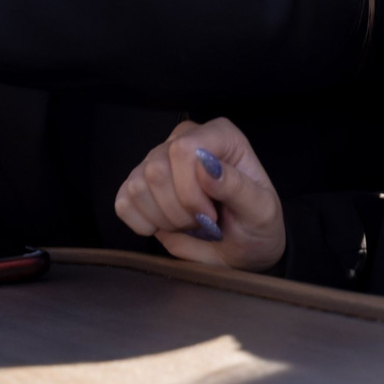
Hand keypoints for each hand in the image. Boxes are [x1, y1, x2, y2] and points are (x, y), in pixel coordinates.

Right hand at [114, 119, 286, 270]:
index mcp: (219, 135)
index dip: (190, 190)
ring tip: (188, 223)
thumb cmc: (256, 225)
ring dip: (163, 219)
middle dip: (178, 210)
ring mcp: (158, 160)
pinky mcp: (138, 185)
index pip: (183, 149)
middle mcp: (185, 139)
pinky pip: (122, 202)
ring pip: (137, 186)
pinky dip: (143, 224)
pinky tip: (165, 225)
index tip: (210, 215)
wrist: (242, 248)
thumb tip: (206, 166)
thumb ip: (238, 187)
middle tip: (202, 222)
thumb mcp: (261, 211)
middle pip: (156, 170)